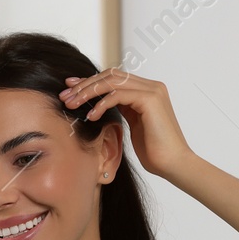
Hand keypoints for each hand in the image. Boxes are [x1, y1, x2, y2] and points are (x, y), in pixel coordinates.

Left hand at [59, 70, 196, 181]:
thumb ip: (122, 110)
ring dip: (88, 92)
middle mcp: (151, 86)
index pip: (113, 78)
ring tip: (72, 104)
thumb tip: (100, 105)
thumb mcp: (133, 125)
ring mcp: (152, 90)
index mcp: (146, 90)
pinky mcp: (150, 99)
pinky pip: (118, 95)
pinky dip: (101, 104)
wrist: (173, 164)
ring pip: (112, 81)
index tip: (70, 89)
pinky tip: (90, 116)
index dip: (90, 81)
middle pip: (111, 75)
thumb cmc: (154, 151)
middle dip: (85, 84)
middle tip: (65, 96)